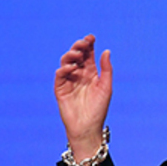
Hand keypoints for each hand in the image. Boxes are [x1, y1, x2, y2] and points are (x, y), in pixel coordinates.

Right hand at [54, 34, 111, 158]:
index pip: (88, 55)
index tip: (92, 37)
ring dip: (70, 56)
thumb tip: (106, 50)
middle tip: (83, 43)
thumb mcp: (106, 87)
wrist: (88, 127)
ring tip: (77, 54)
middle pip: (76, 56)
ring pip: (66, 63)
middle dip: (79, 47)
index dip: (89, 45)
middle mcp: (79, 74)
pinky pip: (60, 76)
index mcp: (91, 73)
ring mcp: (69, 81)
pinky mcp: (60, 89)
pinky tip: (71, 68)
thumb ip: (106, 69)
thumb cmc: (99, 109)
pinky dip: (64, 70)